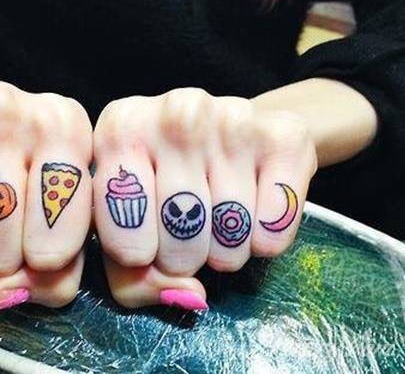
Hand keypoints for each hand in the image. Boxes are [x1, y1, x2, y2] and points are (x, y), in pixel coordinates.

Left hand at [93, 88, 316, 309]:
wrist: (234, 135)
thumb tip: (186, 294)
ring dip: (224, 251)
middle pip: (179, 231)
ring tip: (216, 226)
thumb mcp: (127, 225)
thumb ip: (132, 277)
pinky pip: (274, 224)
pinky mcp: (284, 133)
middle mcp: (175, 110)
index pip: (120, 225)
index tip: (143, 248)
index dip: (135, 255)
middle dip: (182, 256)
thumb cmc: (165, 185)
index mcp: (120, 127)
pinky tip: (252, 214)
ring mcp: (232, 116)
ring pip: (229, 232)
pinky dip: (264, 239)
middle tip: (185, 239)